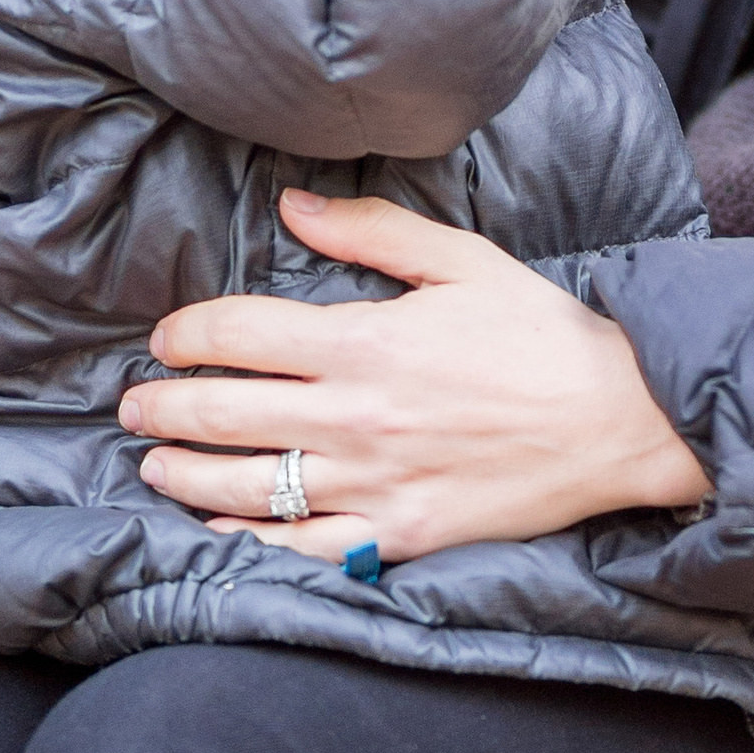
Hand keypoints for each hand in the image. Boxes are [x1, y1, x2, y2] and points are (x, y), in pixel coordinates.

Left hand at [118, 194, 707, 563]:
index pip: (238, 333)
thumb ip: (369, 232)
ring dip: (183, 474)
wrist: (620, 421)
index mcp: (364, 341)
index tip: (165, 337)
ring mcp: (371, 485)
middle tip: (133, 403)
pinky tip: (218, 528)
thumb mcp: (462, 260)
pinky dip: (246, 539)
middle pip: (223, 412)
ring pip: (244, 486)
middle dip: (163, 405)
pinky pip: (299, 546)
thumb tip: (292, 206)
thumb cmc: (542, 333)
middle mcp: (354, 418)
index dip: (186, 333)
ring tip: (153, 464)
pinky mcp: (395, 536)